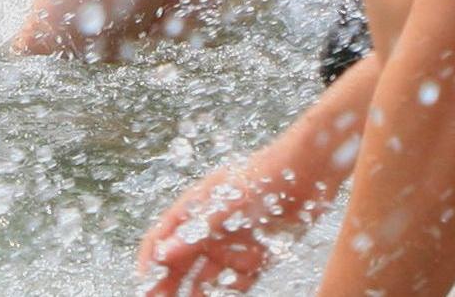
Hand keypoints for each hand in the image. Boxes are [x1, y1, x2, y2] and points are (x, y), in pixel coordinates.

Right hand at [138, 161, 295, 295]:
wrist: (312, 170)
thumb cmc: (266, 174)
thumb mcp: (228, 200)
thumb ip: (196, 229)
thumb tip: (162, 254)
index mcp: (195, 206)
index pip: (162, 236)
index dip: (150, 259)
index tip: (143, 283)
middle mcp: (211, 226)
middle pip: (181, 261)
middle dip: (168, 283)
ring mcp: (234, 241)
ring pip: (208, 274)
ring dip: (197, 291)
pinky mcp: (258, 253)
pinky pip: (239, 279)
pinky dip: (231, 288)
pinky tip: (226, 292)